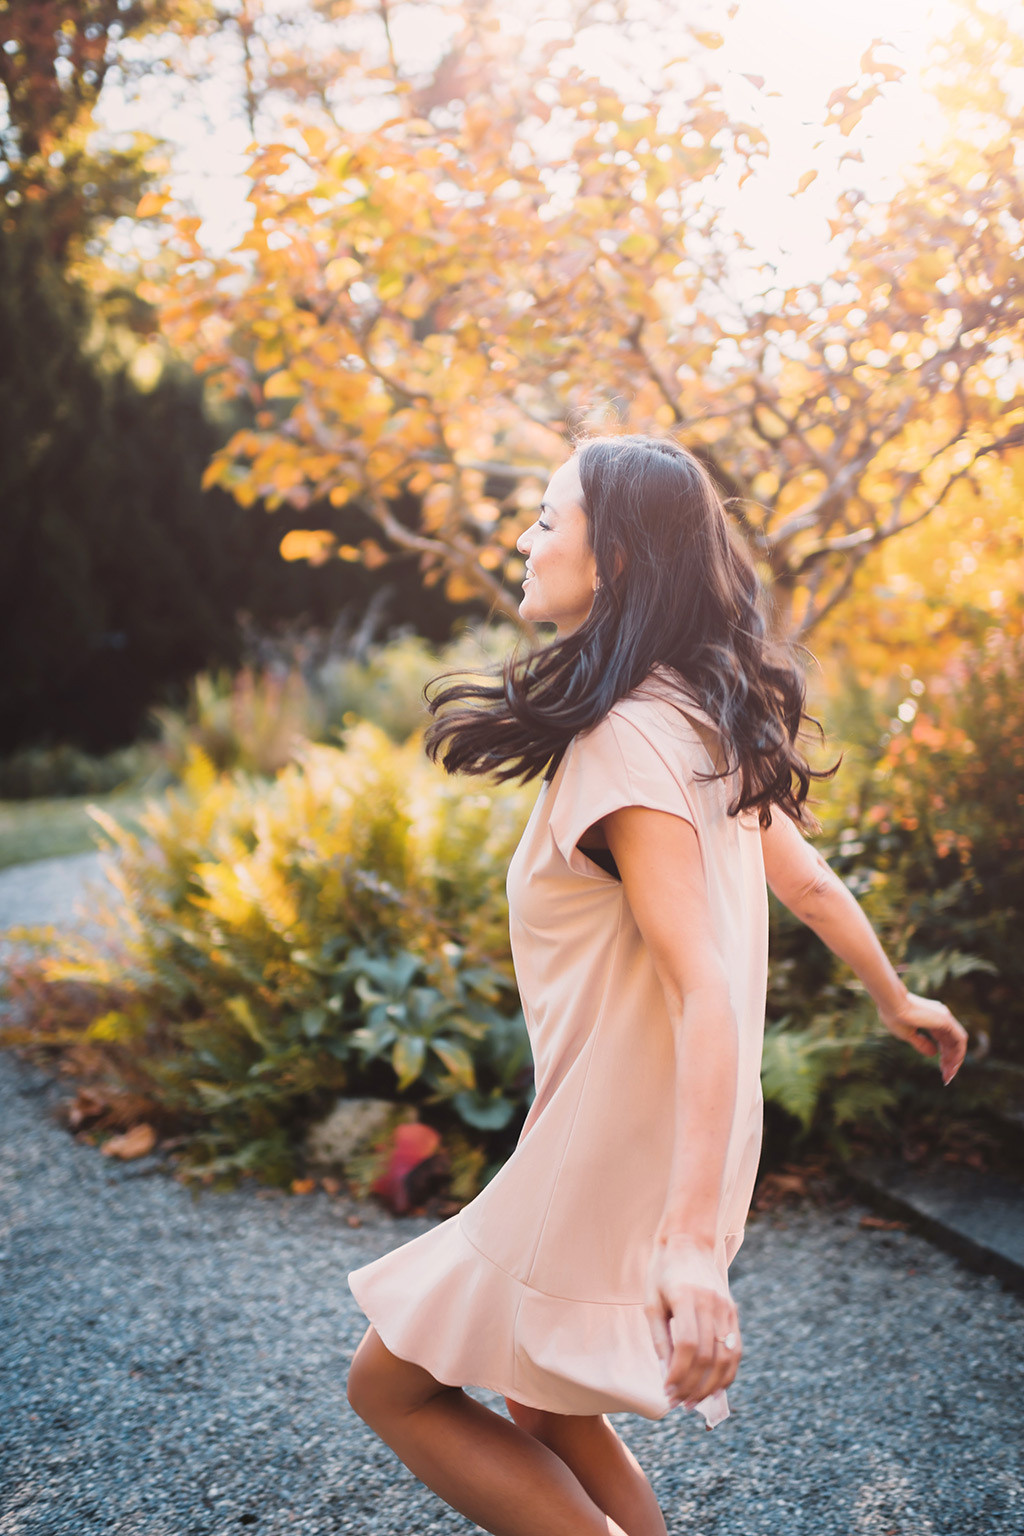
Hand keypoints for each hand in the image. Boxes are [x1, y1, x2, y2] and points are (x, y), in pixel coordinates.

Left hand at [644, 1234, 740, 1410]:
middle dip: (693, 1386)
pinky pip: (735, 1349)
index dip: (678, 1374)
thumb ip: (660, 1339)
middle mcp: (711, 1303)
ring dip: (711, 1386)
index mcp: (686, 1298)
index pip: (688, 1346)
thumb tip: (665, 1376)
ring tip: (694, 1401)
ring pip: (726, 1358)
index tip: (667, 1392)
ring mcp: (726, 1308)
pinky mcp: (733, 1312)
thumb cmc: (663, 1272)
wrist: (689, 1241)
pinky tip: (714, 1387)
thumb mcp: (652, 1302)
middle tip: (678, 1403)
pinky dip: (727, 1373)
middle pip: (708, 1356)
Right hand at [879, 990, 968, 1084]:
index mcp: (931, 1018)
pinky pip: (960, 1040)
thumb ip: (922, 1043)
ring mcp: (945, 1017)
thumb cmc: (893, 1016)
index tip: (941, 1069)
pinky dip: (958, 1054)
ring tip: (948, 1075)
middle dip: (950, 1060)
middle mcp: (941, 1016)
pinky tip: (952, 1066)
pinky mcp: (946, 1020)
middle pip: (952, 1042)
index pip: (943, 1039)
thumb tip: (934, 1054)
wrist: (891, 1004)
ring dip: (955, 1060)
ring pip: (958, 1042)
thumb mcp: (908, 1034)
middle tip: (946, 1076)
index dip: (944, 1055)